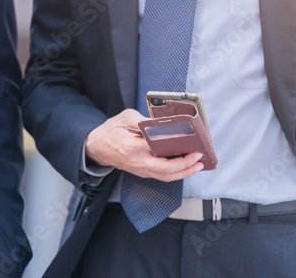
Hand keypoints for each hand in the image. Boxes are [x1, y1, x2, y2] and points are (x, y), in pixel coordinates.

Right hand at [84, 109, 203, 181]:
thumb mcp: (124, 118)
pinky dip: (176, 173)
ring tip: (198, 165)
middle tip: (198, 157)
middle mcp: (138, 162)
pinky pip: (161, 176)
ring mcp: (140, 170)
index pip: (156, 149)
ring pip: (165, 177)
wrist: (96, 148)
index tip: (188, 142)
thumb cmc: (110, 132)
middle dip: (185, 165)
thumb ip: (142, 119)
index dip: (174, 148)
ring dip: (184, 172)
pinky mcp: (142, 172)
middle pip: (165, 170)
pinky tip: (186, 166)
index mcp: (132, 147)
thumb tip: (160, 123)